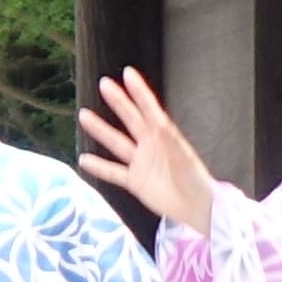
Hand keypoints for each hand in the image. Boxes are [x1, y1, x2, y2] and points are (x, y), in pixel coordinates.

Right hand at [74, 68, 220, 236]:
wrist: (197, 207)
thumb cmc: (196, 181)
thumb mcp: (185, 158)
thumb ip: (171, 142)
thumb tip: (160, 124)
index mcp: (166, 136)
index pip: (150, 109)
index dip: (139, 92)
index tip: (128, 74)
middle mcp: (151, 145)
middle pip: (132, 119)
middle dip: (118, 101)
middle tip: (104, 84)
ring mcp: (141, 162)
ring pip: (118, 143)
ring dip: (101, 130)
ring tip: (84, 115)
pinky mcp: (135, 181)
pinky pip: (114, 172)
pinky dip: (100, 167)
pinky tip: (84, 159)